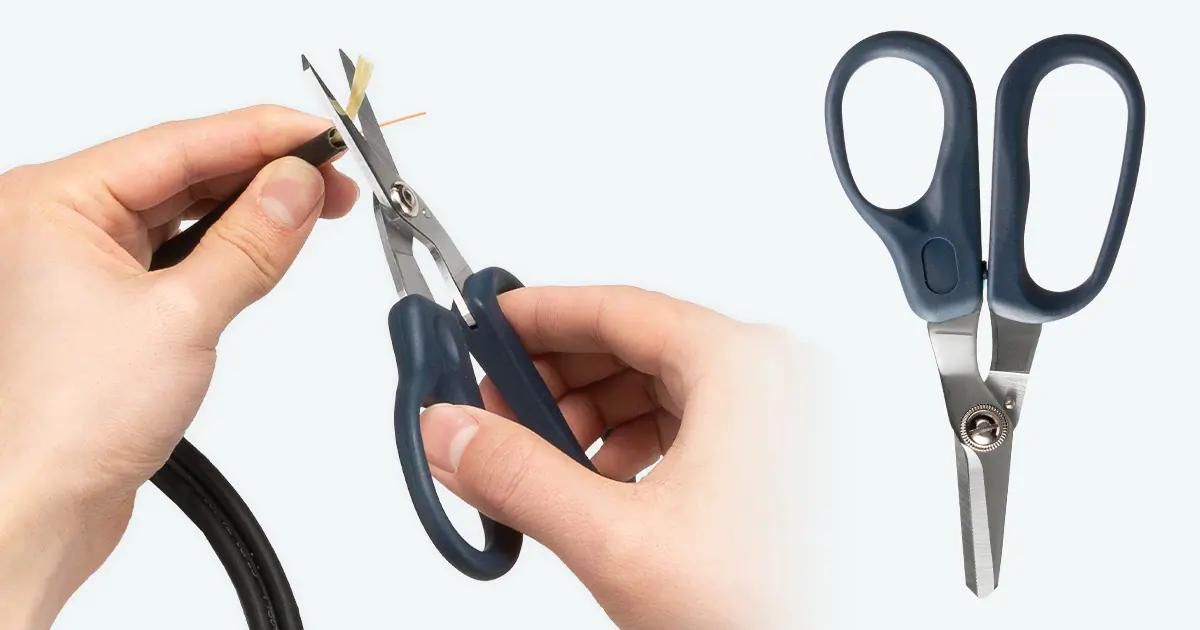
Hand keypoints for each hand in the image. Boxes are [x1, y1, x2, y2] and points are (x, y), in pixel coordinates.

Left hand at [0, 106, 356, 628]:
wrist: (39, 508)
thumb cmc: (69, 422)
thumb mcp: (184, 317)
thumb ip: (250, 244)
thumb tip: (297, 186)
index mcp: (51, 203)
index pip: (178, 144)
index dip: (259, 133)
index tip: (320, 134)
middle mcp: (57, 224)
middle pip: (181, 172)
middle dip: (262, 172)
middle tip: (333, 174)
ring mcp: (80, 264)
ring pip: (181, 211)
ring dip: (248, 210)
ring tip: (314, 207)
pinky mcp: (106, 303)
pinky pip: (176, 253)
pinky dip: (226, 248)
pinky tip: (268, 243)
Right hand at [419, 286, 821, 628]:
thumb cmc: (771, 608)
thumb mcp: (617, 541)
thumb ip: (519, 477)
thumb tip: (454, 433)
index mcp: (750, 369)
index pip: (619, 308)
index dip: (539, 316)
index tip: (488, 323)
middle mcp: (779, 378)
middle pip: (638, 345)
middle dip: (558, 377)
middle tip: (498, 406)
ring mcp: (786, 417)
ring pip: (662, 386)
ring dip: (593, 415)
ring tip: (543, 455)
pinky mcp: (780, 457)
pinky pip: (693, 422)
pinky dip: (635, 442)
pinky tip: (600, 479)